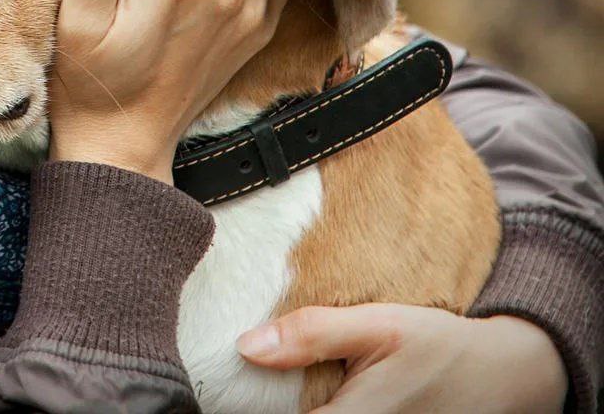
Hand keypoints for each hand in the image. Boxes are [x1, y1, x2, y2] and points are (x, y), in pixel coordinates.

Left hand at [236, 303, 567, 413]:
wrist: (501, 374)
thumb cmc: (437, 346)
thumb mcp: (376, 325)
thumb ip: (312, 334)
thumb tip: (246, 346)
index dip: (249, 400)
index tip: (229, 379)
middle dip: (269, 398)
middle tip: (253, 372)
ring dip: (294, 401)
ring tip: (281, 376)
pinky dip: (318, 405)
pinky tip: (314, 389)